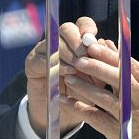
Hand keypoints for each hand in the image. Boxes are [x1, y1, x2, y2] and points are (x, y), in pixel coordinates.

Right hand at [24, 17, 99, 136]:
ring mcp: (44, 50)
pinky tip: (67, 72)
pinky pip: (43, 58)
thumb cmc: (84, 93)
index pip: (82, 24)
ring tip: (77, 66)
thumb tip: (106, 42)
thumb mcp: (97, 79)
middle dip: (77, 40)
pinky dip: (57, 64)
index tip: (93, 40)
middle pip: (67, 28)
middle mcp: (60, 42)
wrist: (64, 114)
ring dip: (68, 53)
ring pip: (55, 42)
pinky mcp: (32, 63)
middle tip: (85, 53)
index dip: (87, 28)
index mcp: (77, 41)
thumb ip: (101, 63)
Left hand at [61, 37, 138, 138]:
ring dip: (84, 87)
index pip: (127, 63)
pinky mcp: (117, 130)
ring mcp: (129, 114)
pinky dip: (79, 108)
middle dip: (96, 68)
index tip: (92, 46)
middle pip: (118, 79)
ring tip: (68, 78)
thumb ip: (124, 63)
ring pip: (104, 98)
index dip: (108, 54)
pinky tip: (66, 100)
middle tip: (78, 60)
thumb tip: (105, 42)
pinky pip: (95, 117)